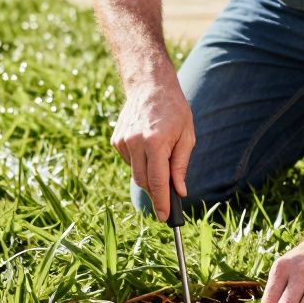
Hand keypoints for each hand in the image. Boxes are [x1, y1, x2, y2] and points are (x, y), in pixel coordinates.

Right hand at [111, 79, 195, 221]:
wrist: (149, 85)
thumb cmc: (174, 110)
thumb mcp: (187, 136)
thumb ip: (181, 165)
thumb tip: (179, 191)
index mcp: (155, 143)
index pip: (157, 182)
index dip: (161, 202)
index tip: (165, 217)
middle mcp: (135, 143)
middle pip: (144, 182)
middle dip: (155, 192)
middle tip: (168, 194)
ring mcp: (123, 142)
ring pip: (135, 173)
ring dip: (148, 175)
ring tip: (160, 154)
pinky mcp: (116, 140)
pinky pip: (129, 162)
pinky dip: (140, 162)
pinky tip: (147, 146)